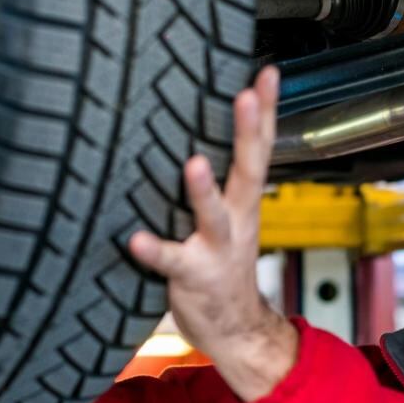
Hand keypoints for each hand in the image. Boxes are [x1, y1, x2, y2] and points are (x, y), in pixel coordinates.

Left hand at [128, 66, 297, 401]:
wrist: (238, 331)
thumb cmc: (223, 267)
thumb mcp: (230, 217)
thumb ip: (216, 180)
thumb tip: (192, 131)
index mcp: (244, 202)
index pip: (259, 148)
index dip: (267, 110)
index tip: (267, 72)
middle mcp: (236, 220)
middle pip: (248, 169)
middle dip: (250, 132)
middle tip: (247, 95)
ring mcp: (217, 250)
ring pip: (213, 216)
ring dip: (204, 190)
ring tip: (193, 163)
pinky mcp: (193, 277)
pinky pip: (172, 261)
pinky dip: (154, 249)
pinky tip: (135, 239)